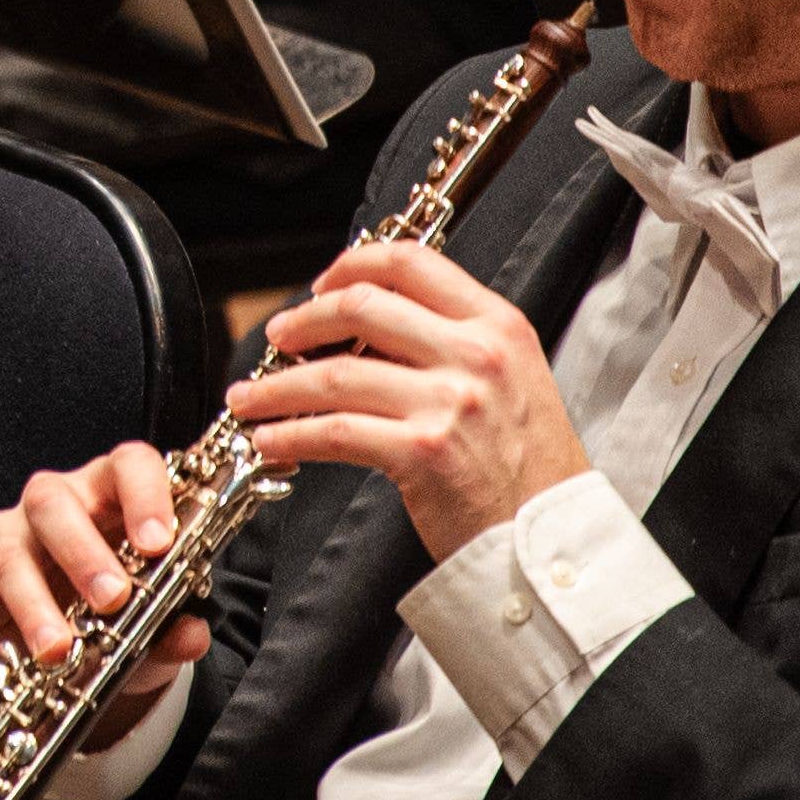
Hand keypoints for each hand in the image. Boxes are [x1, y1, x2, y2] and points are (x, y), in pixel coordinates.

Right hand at [0, 444, 206, 750]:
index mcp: (110, 495)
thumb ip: (173, 628)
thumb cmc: (125, 612)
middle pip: (54, 502)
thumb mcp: (157, 624)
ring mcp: (8, 537)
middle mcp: (55, 504)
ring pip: (10, 552)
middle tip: (111, 600)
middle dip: (82, 552)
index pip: (129, 466)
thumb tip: (189, 636)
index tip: (159, 543)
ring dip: (33, 602)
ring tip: (57, 650)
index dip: (145, 496)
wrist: (81, 649)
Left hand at [228, 236, 586, 560]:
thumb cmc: (527, 464)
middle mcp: (476, 355)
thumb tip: (366, 319)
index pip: (412, 262)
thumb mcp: (511, 378)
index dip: (352, 264)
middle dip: (302, 320)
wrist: (551, 536)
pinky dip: (289, 434)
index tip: (320, 285)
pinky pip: (333, 431)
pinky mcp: (423, 452)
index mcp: (498, 326)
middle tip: (277, 338)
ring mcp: (450, 402)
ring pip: (334, 373)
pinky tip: (269, 439)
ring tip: (248, 398)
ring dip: (277, 386)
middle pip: (361, 306)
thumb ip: (452, 340)